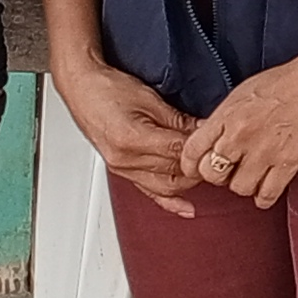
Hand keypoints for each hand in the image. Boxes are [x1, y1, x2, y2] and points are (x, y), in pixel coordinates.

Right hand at [54, 58, 200, 216]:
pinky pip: (149, 192)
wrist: (81, 88)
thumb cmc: (108, 88)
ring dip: (188, 180)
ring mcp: (122, 168)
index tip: (216, 140)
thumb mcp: (149, 98)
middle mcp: (126, 159)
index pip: (179, 152)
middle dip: (197, 164)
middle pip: (174, 172)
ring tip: (204, 169)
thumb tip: (204, 130)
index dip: (200, 147)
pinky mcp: (121, 171)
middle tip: (215, 154)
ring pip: (165, 186)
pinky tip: (186, 209)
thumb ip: (178, 119)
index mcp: (133, 138)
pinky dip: (169, 202)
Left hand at [181, 55, 297, 207]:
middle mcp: (241, 135)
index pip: (193, 150)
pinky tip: (267, 187)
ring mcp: (265, 151)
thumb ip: (226, 117)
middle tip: (230, 170)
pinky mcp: (289, 163)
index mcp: (228, 114)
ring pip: (238, 188)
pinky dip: (264, 197)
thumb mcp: (245, 92)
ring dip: (243, 185)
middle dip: (218, 175)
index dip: (191, 165)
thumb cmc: (289, 79)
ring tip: (252, 176)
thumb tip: (210, 136)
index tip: (197, 169)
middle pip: (212, 174)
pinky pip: (266, 195)